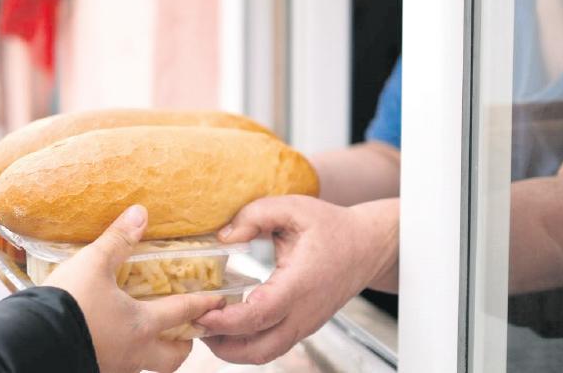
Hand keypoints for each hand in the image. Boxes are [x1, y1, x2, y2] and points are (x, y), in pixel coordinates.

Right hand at [45, 205, 225, 372]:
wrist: (31, 341)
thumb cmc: (68, 303)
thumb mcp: (92, 264)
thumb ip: (118, 239)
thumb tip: (140, 213)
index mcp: (141, 325)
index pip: (182, 312)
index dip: (203, 303)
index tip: (218, 300)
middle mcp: (134, 353)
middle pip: (173, 358)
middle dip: (184, 344)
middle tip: (185, 330)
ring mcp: (114, 368)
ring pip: (147, 367)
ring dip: (154, 353)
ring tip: (147, 336)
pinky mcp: (95, 370)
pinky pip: (120, 367)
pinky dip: (125, 355)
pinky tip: (113, 341)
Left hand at [196, 195, 398, 363]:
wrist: (368, 246)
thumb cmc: (331, 227)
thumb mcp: (293, 208)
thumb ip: (255, 215)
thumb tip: (224, 236)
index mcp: (300, 283)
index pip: (260, 315)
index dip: (227, 320)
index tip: (202, 311)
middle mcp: (303, 312)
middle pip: (259, 349)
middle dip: (220, 344)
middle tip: (194, 321)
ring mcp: (305, 324)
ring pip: (264, 354)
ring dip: (231, 349)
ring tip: (206, 326)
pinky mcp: (303, 327)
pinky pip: (271, 345)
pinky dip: (245, 344)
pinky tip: (227, 324)